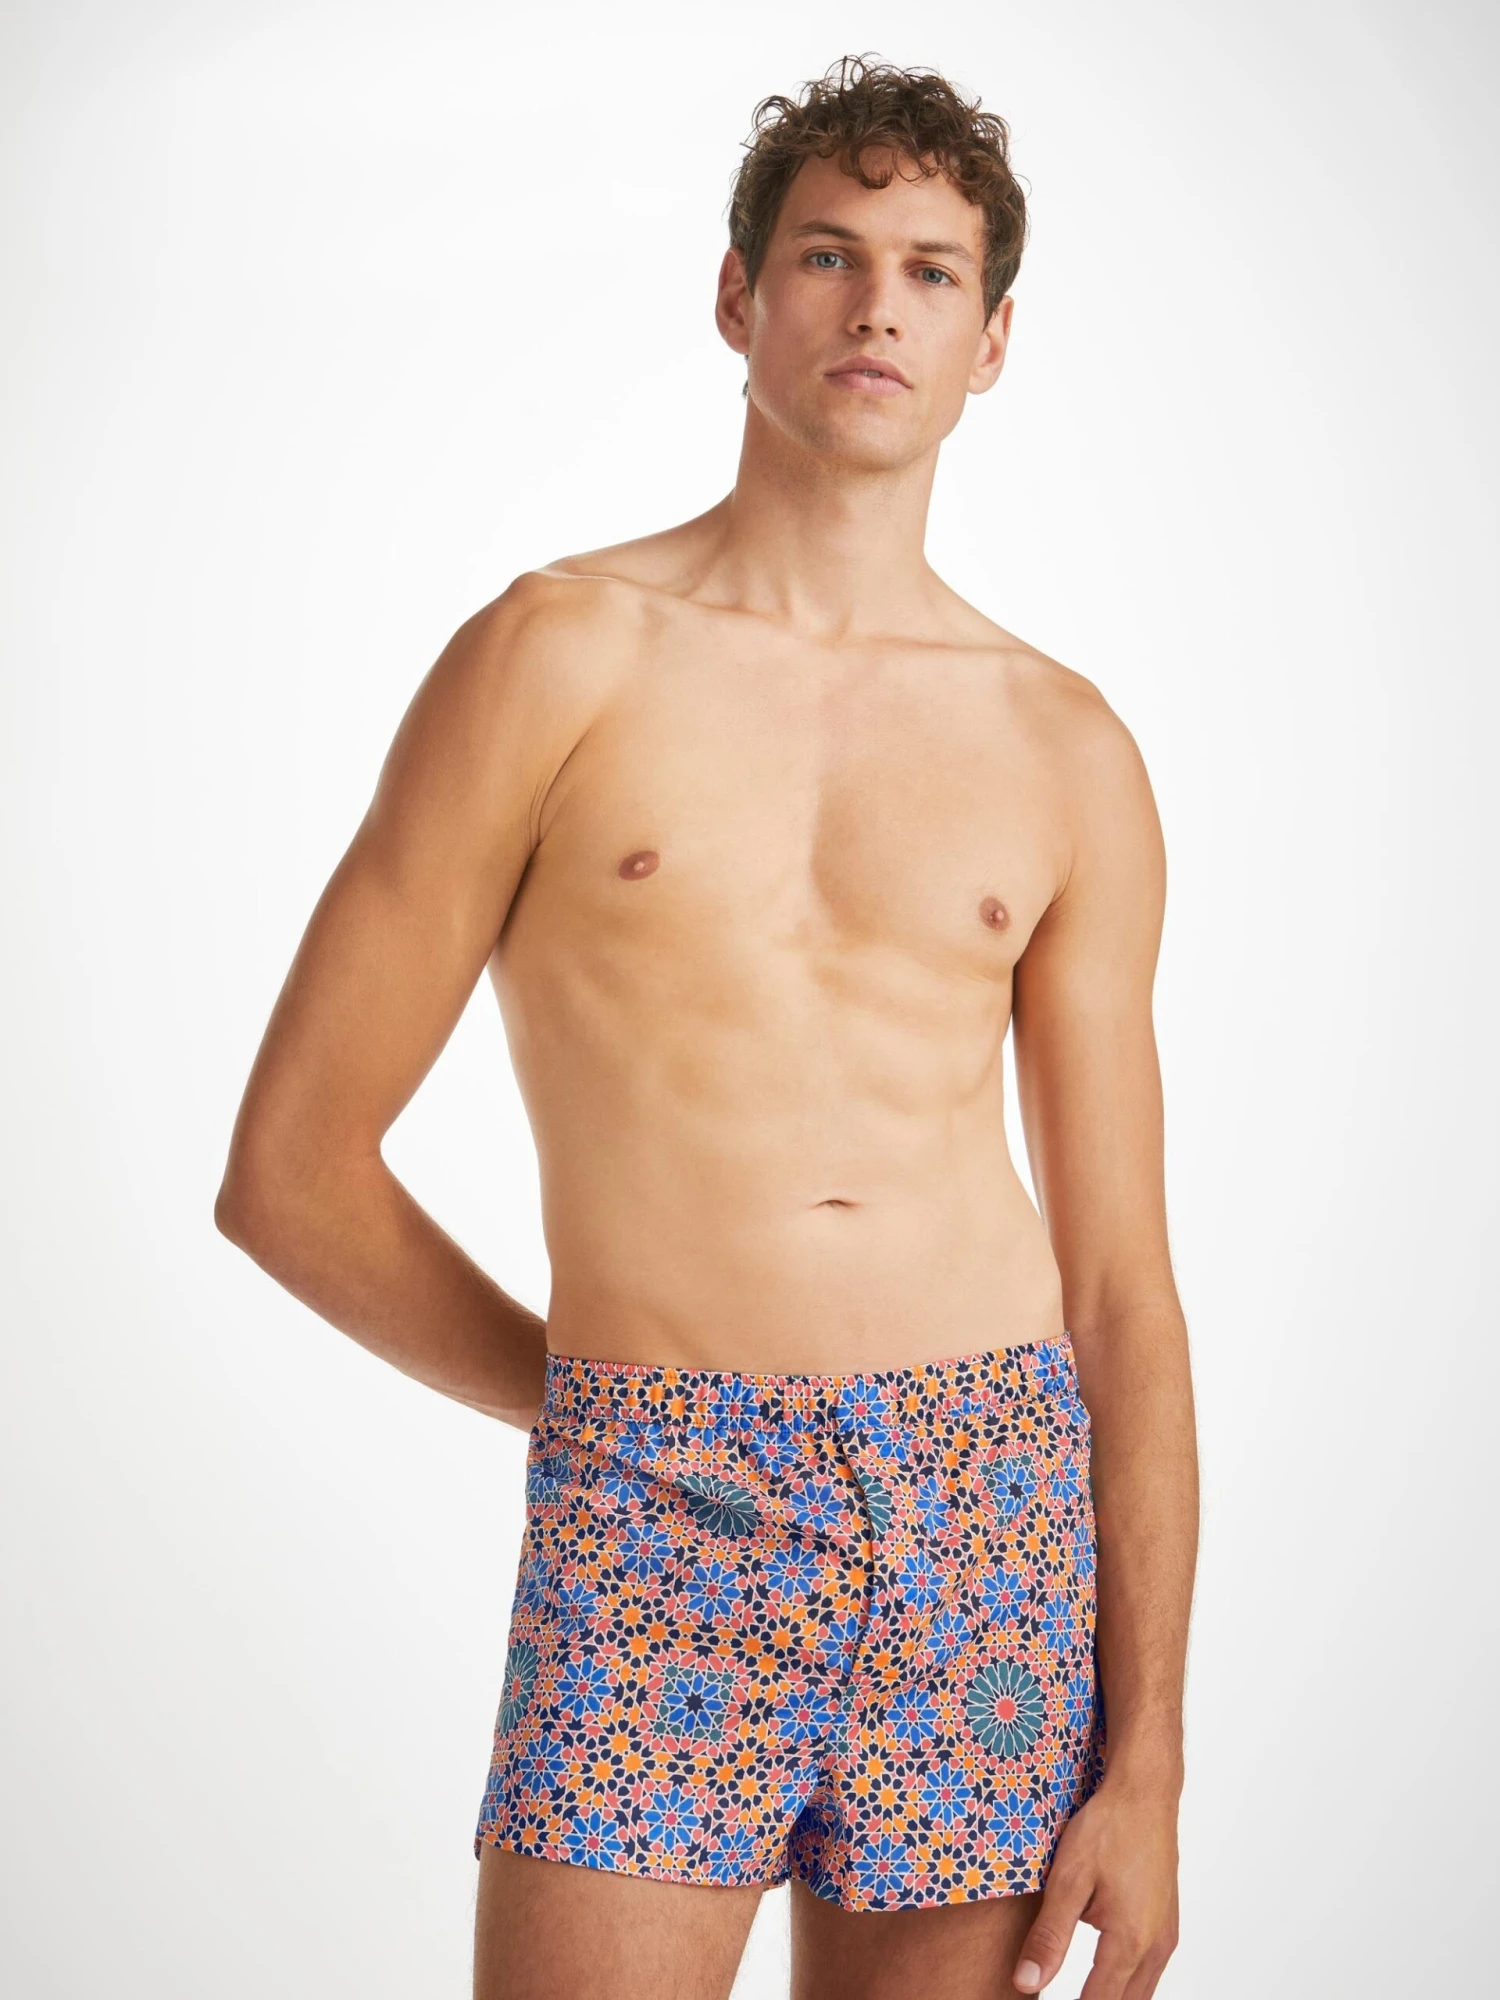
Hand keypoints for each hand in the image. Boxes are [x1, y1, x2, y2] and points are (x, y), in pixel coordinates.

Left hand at [1011, 1777, 1179, 1996]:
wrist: (1145, 1793)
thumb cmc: (1108, 1828)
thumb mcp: (1068, 1879)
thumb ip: (1049, 1936)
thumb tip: (1026, 1983)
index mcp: (1130, 1942)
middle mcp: (1156, 1947)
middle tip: (1059, 1998)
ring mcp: (1165, 1936)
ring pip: (1140, 1992)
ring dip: (1112, 1996)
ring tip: (1080, 1991)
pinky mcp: (1166, 1924)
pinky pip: (1148, 1971)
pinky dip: (1125, 1982)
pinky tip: (1104, 1974)